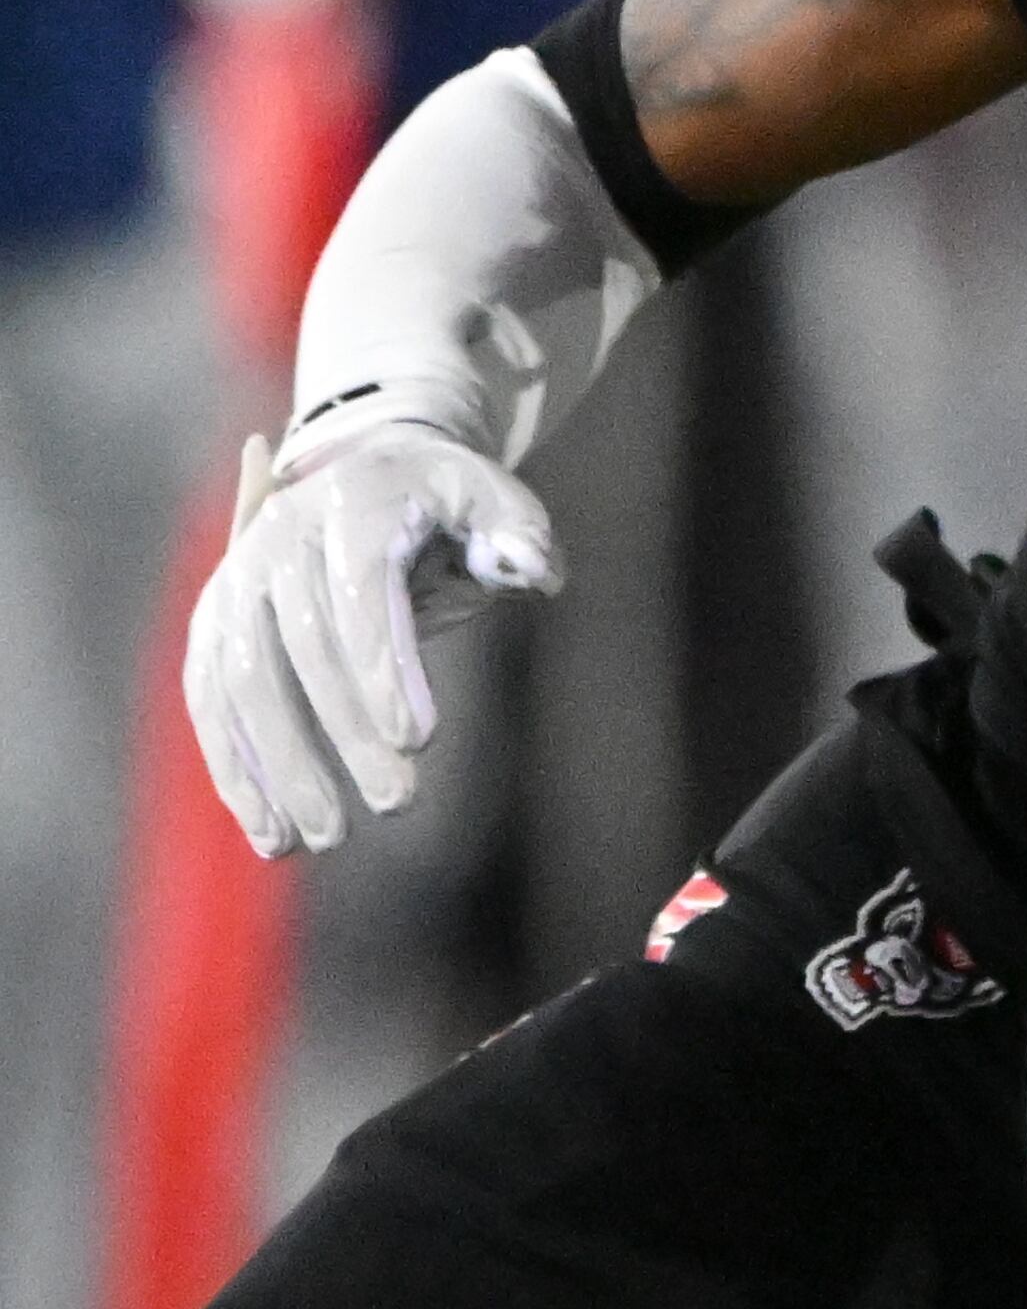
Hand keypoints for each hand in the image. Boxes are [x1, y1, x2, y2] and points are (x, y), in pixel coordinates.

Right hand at [182, 407, 560, 855]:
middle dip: (344, 732)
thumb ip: (517, 534)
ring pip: (243, 681)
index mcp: (354, 499)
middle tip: (396, 801)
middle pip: (300, 644)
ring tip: (322, 837)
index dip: (384, 666)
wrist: (371, 470)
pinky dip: (234, 766)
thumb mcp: (495, 496)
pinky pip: (210, 700)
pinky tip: (268, 829)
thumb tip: (533, 571)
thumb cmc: (447, 498)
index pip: (361, 589)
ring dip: (277, 765)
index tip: (418, 739)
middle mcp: (279, 535)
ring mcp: (235, 581)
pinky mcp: (214, 625)